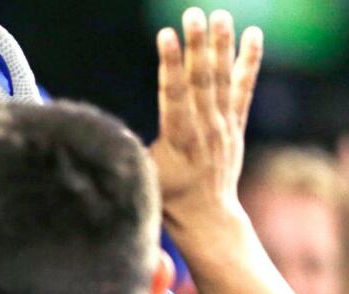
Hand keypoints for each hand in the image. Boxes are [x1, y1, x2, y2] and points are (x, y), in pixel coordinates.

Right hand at [148, 8, 262, 252]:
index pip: (174, 93)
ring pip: (222, 78)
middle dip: (196, 44)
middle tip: (193, 13)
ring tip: (220, 14)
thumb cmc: (166, 198)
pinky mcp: (235, 124)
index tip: (167, 35)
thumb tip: (96, 135)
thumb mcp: (142, 176)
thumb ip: (127, 151)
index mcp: (179, 138)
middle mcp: (205, 128)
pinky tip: (252, 36)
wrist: (207, 217)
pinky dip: (248, 62)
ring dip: (221, 45)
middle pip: (200, 79)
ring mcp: (224, 125)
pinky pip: (243, 88)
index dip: (171, 63)